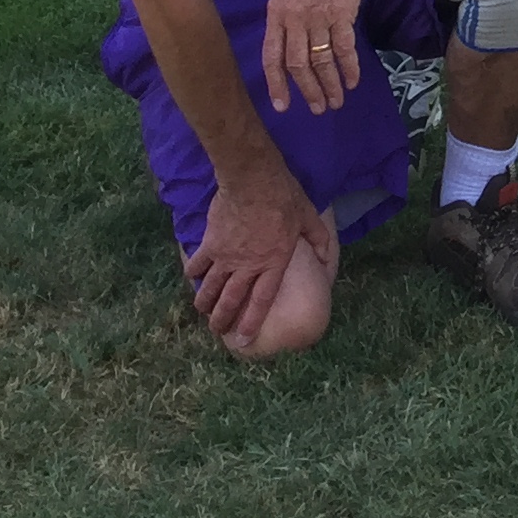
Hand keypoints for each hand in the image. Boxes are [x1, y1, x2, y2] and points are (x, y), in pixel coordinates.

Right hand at [185, 171, 335, 352]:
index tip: (244, 339)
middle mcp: (248, 266)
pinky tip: (191, 279)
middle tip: (218, 331)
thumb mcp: (309, 217)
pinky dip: (193, 274)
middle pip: (232, 301)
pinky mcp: (210, 244)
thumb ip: (318, 240)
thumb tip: (326, 258)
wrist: (253, 179)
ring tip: (203, 312)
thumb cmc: (284, 196)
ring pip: (211, 289)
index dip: (252, 322)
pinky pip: (198, 265)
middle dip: (223, 320)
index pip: (262, 300)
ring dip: (205, 303)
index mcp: (274, 263)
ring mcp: (226, 257)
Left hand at [258, 0, 364, 116]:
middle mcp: (294, 17)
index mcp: (275, 13)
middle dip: (308, 91)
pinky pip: (344, 48)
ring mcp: (318, 15)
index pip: (271, 56)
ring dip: (330, 85)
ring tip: (337, 101)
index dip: (276, 84)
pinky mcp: (342, 12)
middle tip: (319, 109)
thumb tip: (285, 51)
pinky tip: (354, 80)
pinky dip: (349, 68)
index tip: (282, 107)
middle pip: (297, 64)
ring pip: (321, 61)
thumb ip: (284, 19)